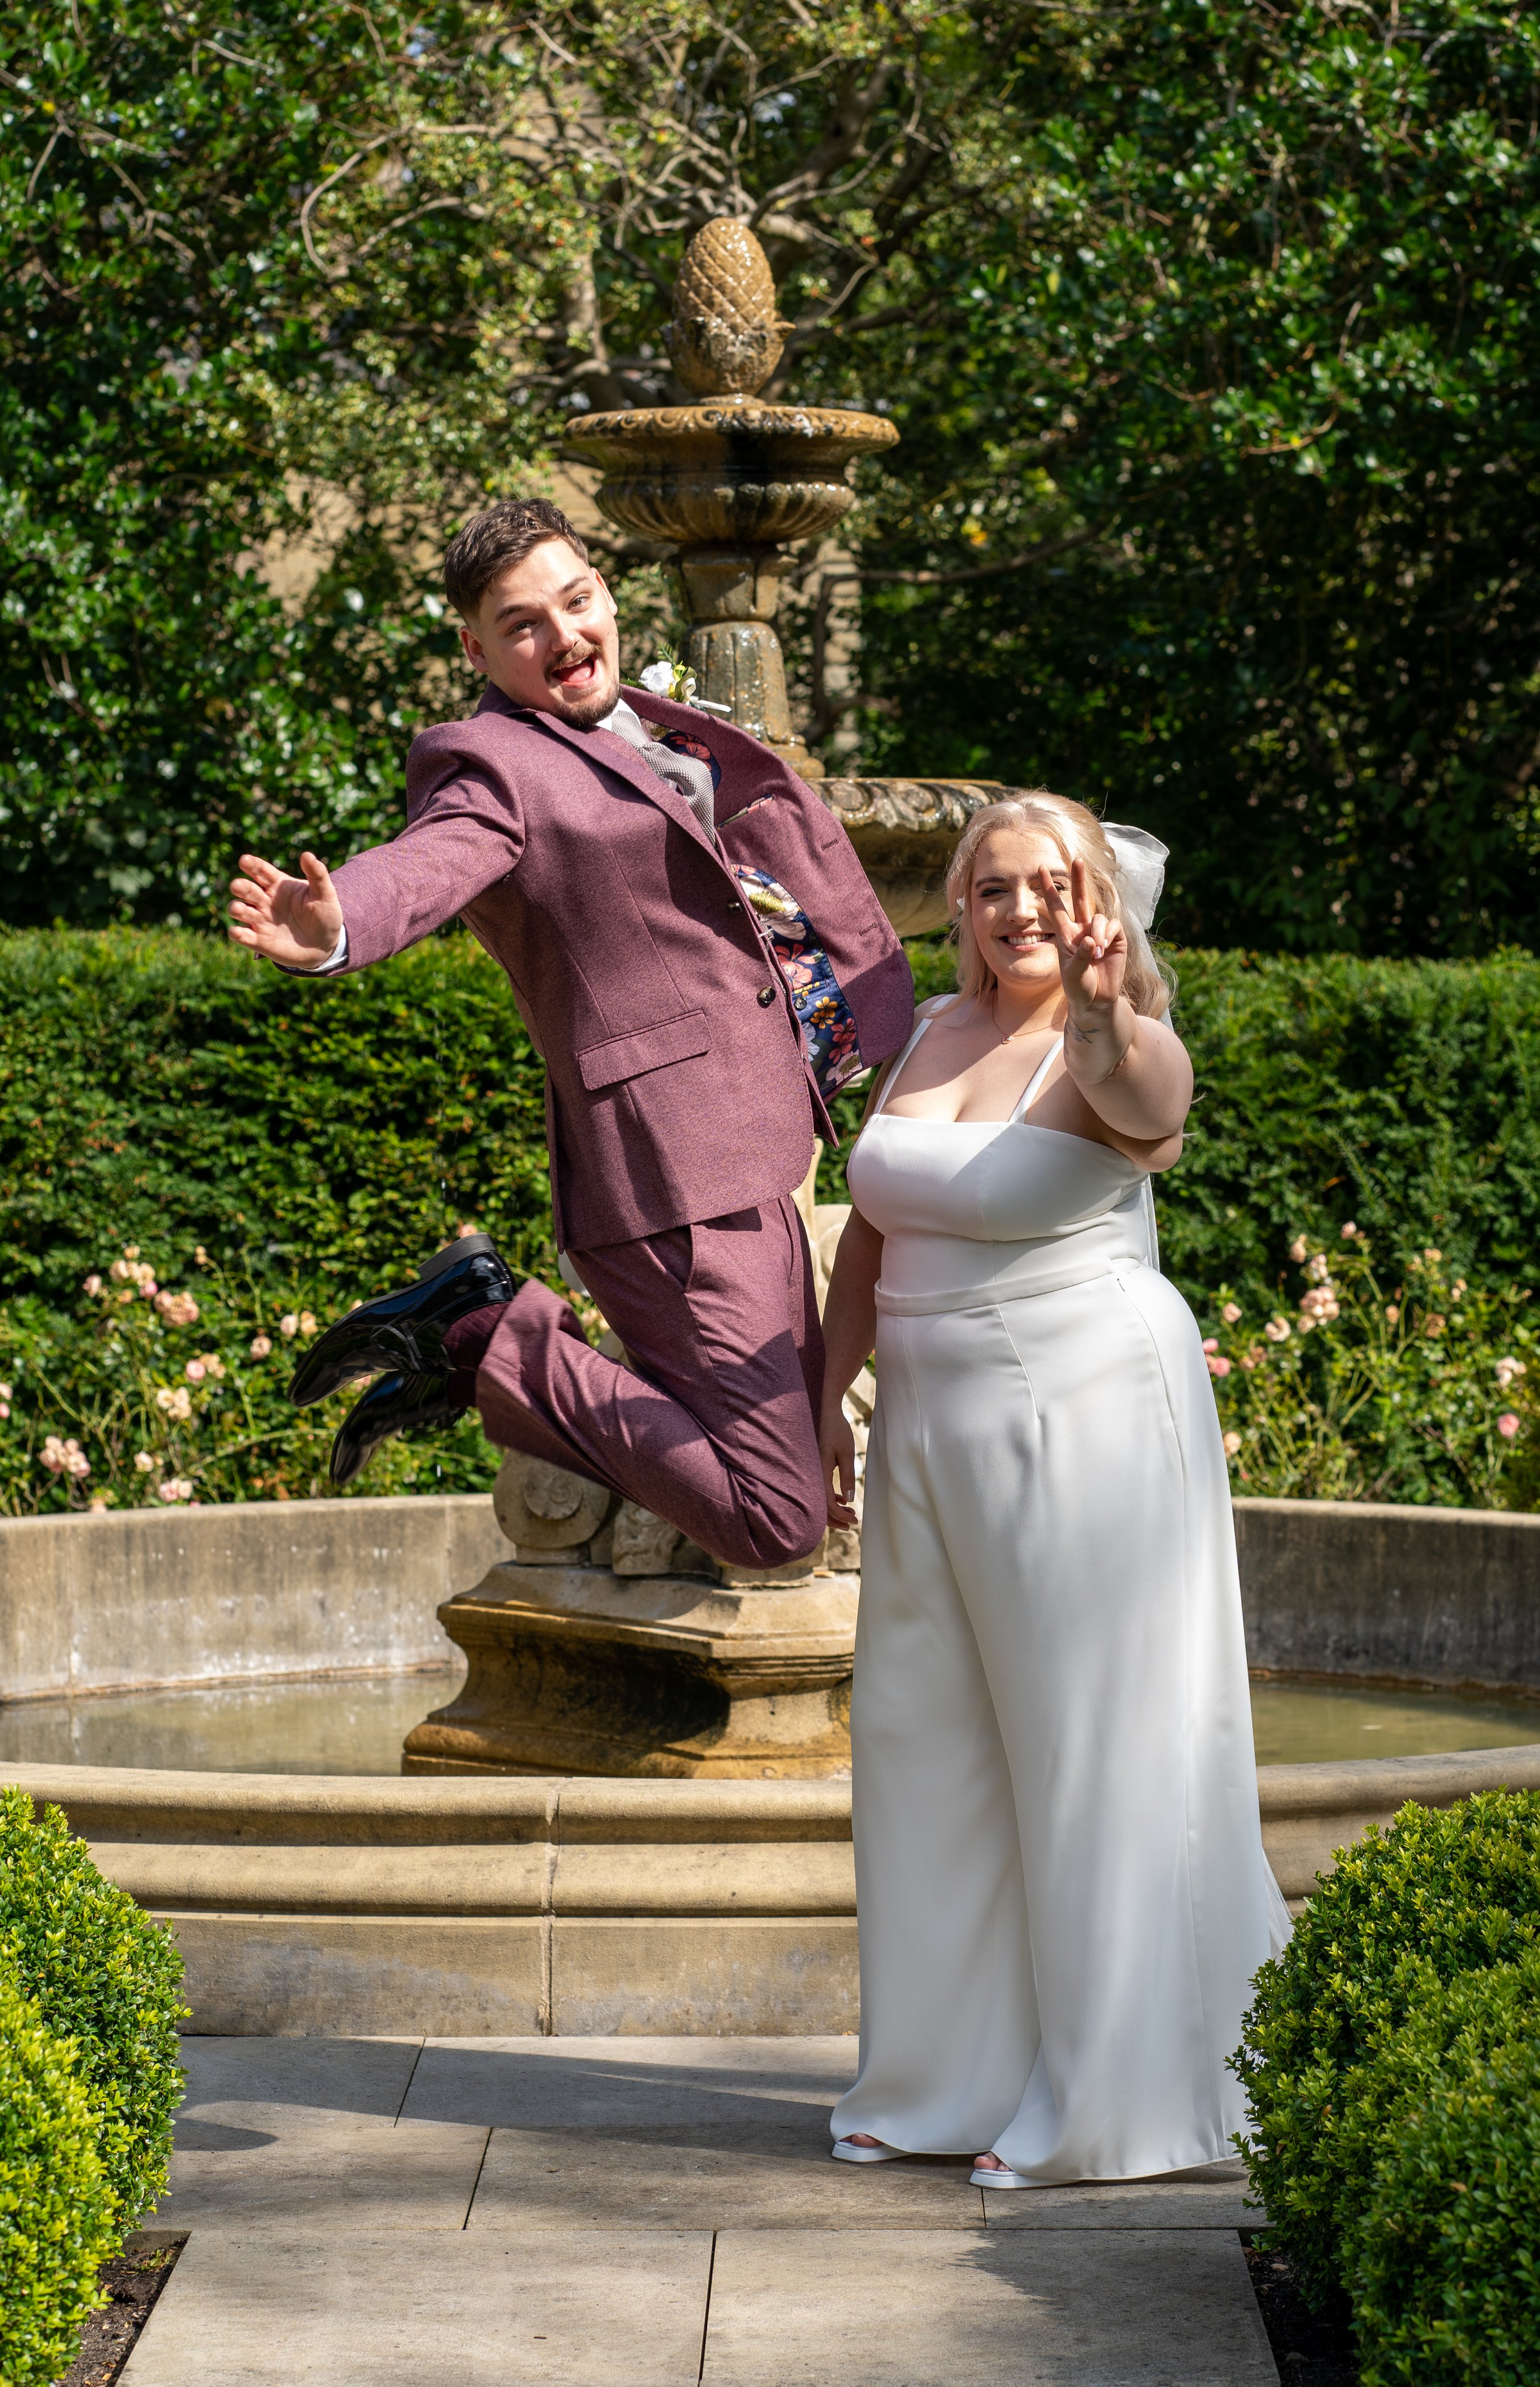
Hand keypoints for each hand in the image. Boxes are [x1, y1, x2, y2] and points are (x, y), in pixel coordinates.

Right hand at [228, 851, 343, 967]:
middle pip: (247, 889)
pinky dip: (237, 933)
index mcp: (278, 885)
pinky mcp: (259, 941)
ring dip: (236, 908)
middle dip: (241, 887)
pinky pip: (243, 936)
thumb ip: (317, 875)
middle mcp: (265, 900)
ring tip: (238, 908)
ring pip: (240, 910)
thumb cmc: (325, 916)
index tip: (245, 860)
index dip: (252, 865)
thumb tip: (307, 855)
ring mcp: (261, 920)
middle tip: (238, 886)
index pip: (261, 871)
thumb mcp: (325, 894)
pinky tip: (237, 932)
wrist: (326, 945)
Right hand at [820, 1402, 857, 1529]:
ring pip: (817, 1498)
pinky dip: (829, 1496)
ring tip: (849, 1513)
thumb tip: (848, 1500)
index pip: (826, 1503)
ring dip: (833, 1508)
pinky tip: (842, 1497)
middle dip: (835, 1518)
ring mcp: (810, 1470)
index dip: (840, 1516)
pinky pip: (817, 1487)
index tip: (854, 1521)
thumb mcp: (846, 1451)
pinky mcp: (812, 1466)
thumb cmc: (835, 1428)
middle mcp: (811, 1473)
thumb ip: (846, 1476)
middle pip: (818, 1506)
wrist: (822, 1408)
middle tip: (852, 1524)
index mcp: (818, 1471)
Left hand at [1034, 855, 1127, 1017]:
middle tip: (1077, 859)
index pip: (1055, 906)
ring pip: (1099, 917)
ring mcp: (1099, 932)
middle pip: (1081, 898)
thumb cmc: (1078, 987)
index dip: (1049, 888)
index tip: (1040, 869)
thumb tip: (1092, 940)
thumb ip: (1081, 956)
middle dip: (1079, 878)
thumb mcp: (1073, 973)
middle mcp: (1082, 928)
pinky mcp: (1116, 938)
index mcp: (1065, 934)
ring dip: (1097, 932)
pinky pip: (1113, 926)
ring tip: (1096, 952)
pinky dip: (1108, 935)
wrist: (1095, 1000)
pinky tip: (1105, 949)